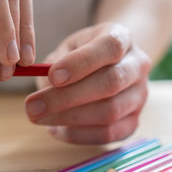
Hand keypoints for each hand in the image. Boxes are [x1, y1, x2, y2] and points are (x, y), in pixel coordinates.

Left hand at [24, 23, 151, 143]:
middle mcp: (137, 65)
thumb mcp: (67, 47)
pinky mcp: (133, 121)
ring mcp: (139, 95)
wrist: (109, 64)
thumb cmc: (81, 53)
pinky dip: (78, 135)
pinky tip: (54, 129)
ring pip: (110, 112)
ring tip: (38, 118)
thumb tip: (44, 86)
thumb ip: (56, 62)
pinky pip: (109, 134)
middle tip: (32, 106)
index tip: (53, 76)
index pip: (110, 47)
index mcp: (121, 37)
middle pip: (111, 83)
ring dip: (68, 118)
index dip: (82, 62)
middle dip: (67, 97)